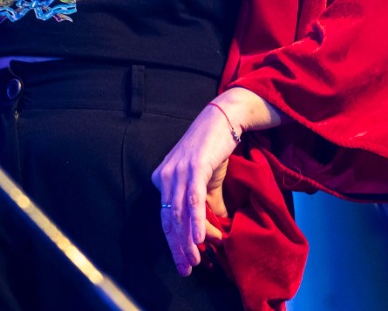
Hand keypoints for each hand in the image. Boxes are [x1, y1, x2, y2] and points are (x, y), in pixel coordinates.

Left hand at [151, 102, 237, 275]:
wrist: (224, 118)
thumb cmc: (214, 149)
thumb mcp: (208, 182)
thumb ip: (208, 207)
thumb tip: (214, 234)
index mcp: (163, 179)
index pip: (166, 218)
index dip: (174, 242)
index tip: (184, 262)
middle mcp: (165, 176)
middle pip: (168, 220)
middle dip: (177, 248)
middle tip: (186, 269)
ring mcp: (178, 171)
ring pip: (179, 213)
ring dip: (186, 240)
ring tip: (194, 260)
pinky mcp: (194, 166)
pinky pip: (193, 199)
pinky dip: (196, 220)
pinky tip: (200, 237)